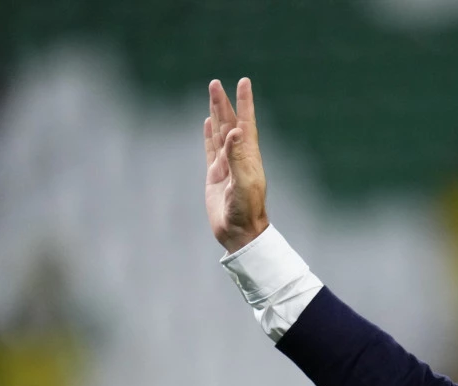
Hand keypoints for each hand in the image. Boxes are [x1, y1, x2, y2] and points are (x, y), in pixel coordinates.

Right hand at [204, 78, 267, 253]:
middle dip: (223, 103)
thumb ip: (237, 157)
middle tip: (216, 83)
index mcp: (249, 156)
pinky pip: (210, 149)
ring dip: (215, 114)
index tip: (244, 82)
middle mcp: (238, 156)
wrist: (239, 231)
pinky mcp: (214, 175)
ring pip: (219, 133)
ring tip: (212, 95)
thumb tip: (236, 131)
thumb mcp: (243, 183)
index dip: (245, 102)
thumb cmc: (246, 209)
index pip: (246, 122)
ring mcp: (226, 164)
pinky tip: (208, 123)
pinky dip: (208, 135)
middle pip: (229, 123)